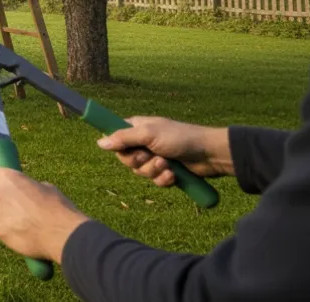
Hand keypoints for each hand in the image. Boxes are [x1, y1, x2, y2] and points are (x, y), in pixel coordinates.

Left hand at [0, 168, 89, 263]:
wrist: (62, 234)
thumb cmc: (57, 208)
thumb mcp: (45, 188)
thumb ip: (27, 187)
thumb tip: (24, 191)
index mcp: (8, 178)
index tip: (3, 186)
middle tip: (16, 207)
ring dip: (5, 216)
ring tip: (26, 223)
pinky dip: (8, 230)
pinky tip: (24, 234)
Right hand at [96, 116, 232, 185]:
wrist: (210, 154)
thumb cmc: (180, 137)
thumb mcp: (149, 134)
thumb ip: (123, 138)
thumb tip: (99, 142)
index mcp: (137, 128)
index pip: (115, 137)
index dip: (117, 146)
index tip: (125, 149)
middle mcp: (143, 143)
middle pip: (126, 159)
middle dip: (139, 162)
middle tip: (151, 156)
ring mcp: (154, 158)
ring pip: (140, 172)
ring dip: (153, 171)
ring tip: (167, 166)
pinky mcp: (165, 172)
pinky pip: (154, 181)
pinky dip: (163, 180)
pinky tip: (174, 176)